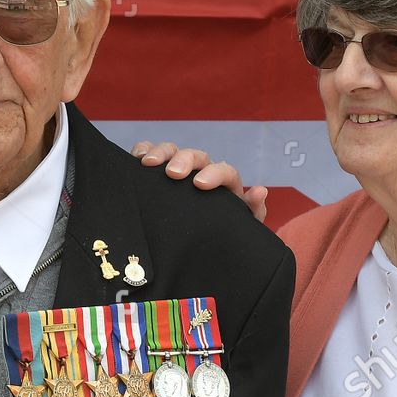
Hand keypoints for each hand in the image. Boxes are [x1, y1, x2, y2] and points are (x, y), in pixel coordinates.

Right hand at [131, 141, 268, 223]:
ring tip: (147, 163)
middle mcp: (203, 172)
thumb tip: (259, 191)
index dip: (214, 174)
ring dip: (161, 152)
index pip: (225, 171)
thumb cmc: (223, 234)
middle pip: (197, 157)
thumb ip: (252, 211)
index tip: (200, 185)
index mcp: (226, 185)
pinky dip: (143, 151)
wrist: (204, 245)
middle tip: (172, 173)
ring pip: (173, 151)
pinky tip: (136, 158)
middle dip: (184, 160)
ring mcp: (180, 170)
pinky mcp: (158, 173)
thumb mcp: (241, 228)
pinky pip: (151, 154)